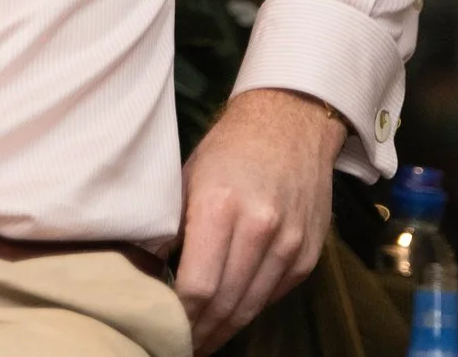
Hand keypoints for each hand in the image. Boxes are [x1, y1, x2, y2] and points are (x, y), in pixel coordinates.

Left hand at [177, 89, 346, 352]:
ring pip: (252, 306)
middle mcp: (260, 227)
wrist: (292, 122)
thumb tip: (149, 275)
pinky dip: (251, 307)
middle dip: (200, 332)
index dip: (178, 316)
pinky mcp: (309, 252)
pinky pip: (274, 294)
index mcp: (220, 206)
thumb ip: (173, 229)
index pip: (197, 285)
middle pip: (226, 303)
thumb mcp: (188, 179)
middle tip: (178, 344)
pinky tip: (231, 313)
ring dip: (224, 328)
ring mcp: (290, 242)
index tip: (161, 326)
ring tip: (202, 339)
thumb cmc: (228, 149)